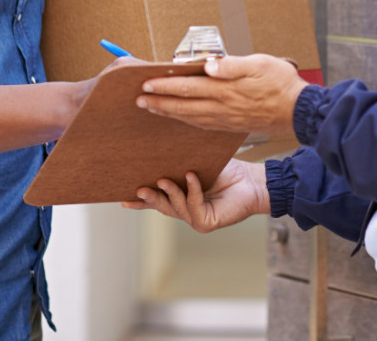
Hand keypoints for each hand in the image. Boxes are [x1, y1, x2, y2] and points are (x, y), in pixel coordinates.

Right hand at [121, 159, 269, 232]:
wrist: (253, 181)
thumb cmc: (228, 171)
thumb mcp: (198, 166)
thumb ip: (180, 167)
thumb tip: (158, 153)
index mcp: (182, 197)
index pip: (158, 200)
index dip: (140, 201)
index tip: (123, 199)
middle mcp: (187, 210)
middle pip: (162, 206)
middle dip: (149, 199)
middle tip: (138, 190)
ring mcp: (196, 218)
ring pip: (175, 208)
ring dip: (168, 193)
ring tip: (163, 180)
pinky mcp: (207, 223)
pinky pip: (193, 207)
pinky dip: (192, 191)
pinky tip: (192, 177)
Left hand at [135, 54, 308, 134]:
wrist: (299, 112)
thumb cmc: (282, 84)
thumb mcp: (260, 64)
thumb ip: (232, 66)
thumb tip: (208, 66)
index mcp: (226, 90)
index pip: (188, 87)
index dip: (165, 86)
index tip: (146, 84)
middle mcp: (222, 107)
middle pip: (183, 106)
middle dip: (159, 103)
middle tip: (139, 101)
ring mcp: (225, 119)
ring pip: (190, 117)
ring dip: (169, 113)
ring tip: (152, 109)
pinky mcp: (231, 126)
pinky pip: (201, 125)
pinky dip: (186, 121)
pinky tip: (180, 118)